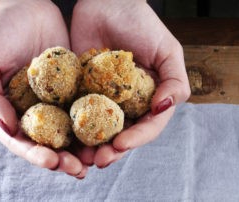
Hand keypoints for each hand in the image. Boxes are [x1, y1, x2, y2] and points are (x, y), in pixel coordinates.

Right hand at [0, 0, 87, 178]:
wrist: (25, 7)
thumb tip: (8, 127)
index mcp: (7, 111)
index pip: (20, 141)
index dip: (35, 154)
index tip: (51, 161)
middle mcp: (32, 111)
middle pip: (46, 144)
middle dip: (62, 159)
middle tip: (78, 169)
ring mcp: (53, 102)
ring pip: (68, 132)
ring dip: (81, 149)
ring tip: (96, 160)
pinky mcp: (72, 89)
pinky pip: (83, 108)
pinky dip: (94, 123)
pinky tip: (108, 134)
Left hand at [71, 0, 190, 167]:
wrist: (105, 3)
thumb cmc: (140, 23)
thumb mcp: (167, 51)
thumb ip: (175, 81)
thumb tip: (163, 108)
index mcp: (149, 99)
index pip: (146, 126)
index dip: (136, 139)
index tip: (120, 145)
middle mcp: (126, 104)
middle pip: (120, 135)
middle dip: (110, 151)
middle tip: (97, 160)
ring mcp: (102, 99)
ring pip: (97, 130)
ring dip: (89, 147)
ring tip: (79, 158)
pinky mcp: (80, 91)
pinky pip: (76, 112)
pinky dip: (71, 128)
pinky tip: (64, 138)